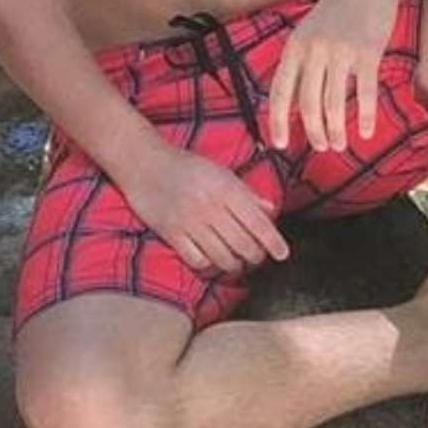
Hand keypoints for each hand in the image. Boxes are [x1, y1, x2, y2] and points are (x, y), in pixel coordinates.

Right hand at [125, 140, 289, 273]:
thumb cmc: (186, 165)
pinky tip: (211, 260)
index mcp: (226, 188)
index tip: (283, 253)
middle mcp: (210, 206)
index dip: (273, 241)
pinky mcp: (171, 233)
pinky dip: (208, 265)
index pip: (257, 222)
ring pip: (222, 257)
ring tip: (236, 262)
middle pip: (243, 244)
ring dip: (234, 265)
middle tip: (257, 257)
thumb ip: (245, 192)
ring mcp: (190, 221)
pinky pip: (197, 260)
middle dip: (255, 256)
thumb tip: (269, 209)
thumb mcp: (220, 171)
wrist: (144, 163)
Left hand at [269, 0, 400, 152]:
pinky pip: (365, 93)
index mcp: (295, 46)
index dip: (277, 121)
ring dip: (336, 130)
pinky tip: (365, 132)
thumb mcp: (311, 30)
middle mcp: (314, 49)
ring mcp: (341, 50)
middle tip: (322, 147)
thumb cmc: (340, 7)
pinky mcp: (368, 51)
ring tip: (340, 145)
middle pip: (307, 104)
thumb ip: (302, 61)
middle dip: (313, 132)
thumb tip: (294, 102)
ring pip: (333, 103)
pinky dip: (364, 116)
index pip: (280, 92)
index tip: (280, 145)